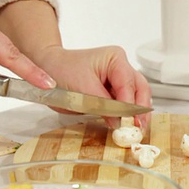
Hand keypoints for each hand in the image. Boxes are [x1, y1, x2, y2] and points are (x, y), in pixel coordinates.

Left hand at [29, 45, 152, 129]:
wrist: (48, 69)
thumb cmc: (61, 71)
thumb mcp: (82, 89)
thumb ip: (103, 106)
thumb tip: (119, 122)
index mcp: (115, 59)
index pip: (128, 84)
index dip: (130, 105)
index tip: (128, 122)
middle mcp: (122, 68)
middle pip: (141, 89)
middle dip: (141, 110)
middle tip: (139, 128)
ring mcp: (120, 80)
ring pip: (138, 97)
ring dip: (138, 114)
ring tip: (136, 130)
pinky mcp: (115, 92)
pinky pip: (128, 103)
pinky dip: (130, 115)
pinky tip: (128, 125)